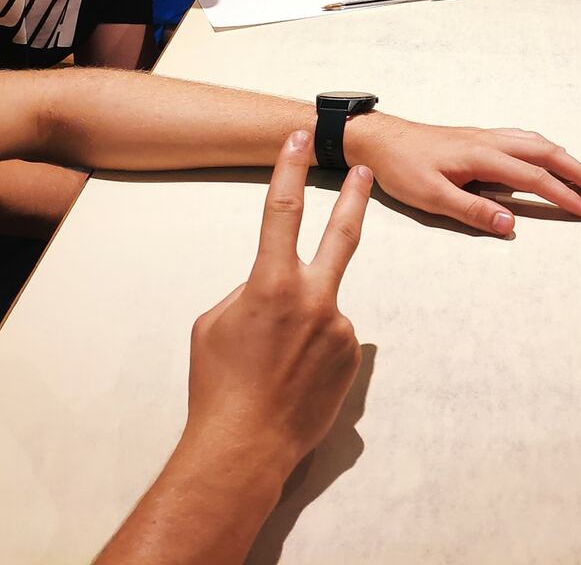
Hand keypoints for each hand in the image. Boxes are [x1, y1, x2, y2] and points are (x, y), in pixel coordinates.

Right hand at [183, 131, 366, 472]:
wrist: (245, 443)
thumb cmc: (218, 384)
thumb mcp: (213, 323)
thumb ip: (249, 290)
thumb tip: (273, 284)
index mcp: (271, 283)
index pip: (282, 211)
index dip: (290, 168)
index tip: (300, 136)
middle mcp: (312, 298)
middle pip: (342, 233)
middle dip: (354, 197)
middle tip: (366, 170)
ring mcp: (338, 327)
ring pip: (320, 306)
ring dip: (301, 325)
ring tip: (275, 363)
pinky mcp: (351, 355)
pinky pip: (331, 339)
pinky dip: (312, 351)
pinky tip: (293, 377)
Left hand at [345, 113, 580, 236]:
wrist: (379, 138)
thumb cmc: (402, 168)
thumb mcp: (432, 196)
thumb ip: (473, 210)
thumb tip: (511, 224)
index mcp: (483, 156)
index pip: (535, 177)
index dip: (564, 195)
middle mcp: (490, 141)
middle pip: (545, 153)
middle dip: (576, 170)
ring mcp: (485, 136)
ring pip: (536, 142)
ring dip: (564, 157)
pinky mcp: (478, 137)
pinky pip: (522, 138)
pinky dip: (544, 147)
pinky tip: (545, 154)